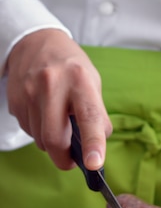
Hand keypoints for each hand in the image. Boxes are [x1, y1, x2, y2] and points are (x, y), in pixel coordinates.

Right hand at [6, 29, 111, 169]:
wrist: (36, 43)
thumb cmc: (71, 67)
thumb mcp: (92, 82)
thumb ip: (97, 114)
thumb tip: (97, 147)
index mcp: (80, 80)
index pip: (89, 117)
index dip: (93, 143)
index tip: (94, 164)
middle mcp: (53, 85)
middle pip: (55, 139)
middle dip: (64, 158)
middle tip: (72, 160)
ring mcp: (30, 93)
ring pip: (40, 139)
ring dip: (51, 142)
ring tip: (58, 121)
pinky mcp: (15, 100)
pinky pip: (29, 130)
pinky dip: (39, 131)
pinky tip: (44, 113)